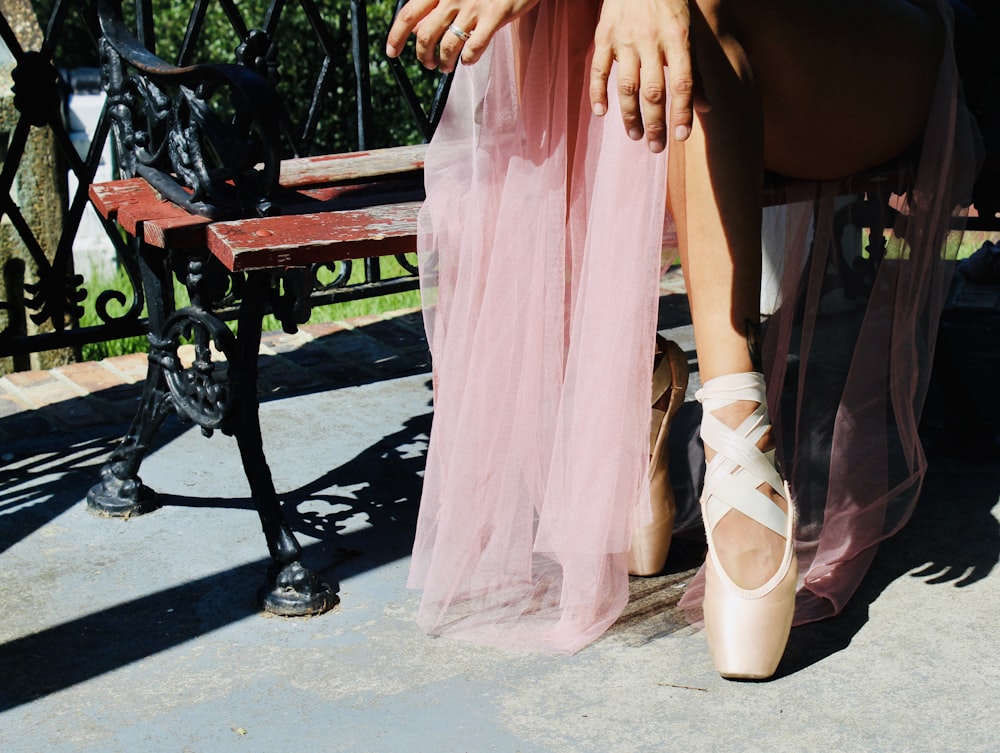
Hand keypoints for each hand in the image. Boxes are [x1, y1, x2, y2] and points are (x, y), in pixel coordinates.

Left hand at [386, 0, 540, 72]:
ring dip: (445, 63)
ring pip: (448, 46)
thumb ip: (433, 5)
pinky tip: (468, 59)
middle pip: (425, 36)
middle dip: (423, 56)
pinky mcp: (495, 15)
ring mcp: (474, 7)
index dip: (395, 37)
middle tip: (429, 64)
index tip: (392, 53)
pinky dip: (468, 59)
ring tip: (447, 67)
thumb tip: (413, 29)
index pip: (408, 14)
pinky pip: (475, 47)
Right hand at [590, 0, 699, 151]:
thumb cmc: (669, 4)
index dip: (682, 113)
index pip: (682, 83)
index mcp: (678, 38)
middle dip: (655, 123)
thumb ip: (695, 71)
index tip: (680, 137)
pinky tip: (601, 113)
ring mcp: (625, 39)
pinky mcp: (604, 35)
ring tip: (636, 136)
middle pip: (654, 90)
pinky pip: (598, 70)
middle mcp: (651, 40)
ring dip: (630, 115)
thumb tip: (705, 108)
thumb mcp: (688, 32)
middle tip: (656, 148)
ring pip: (627, 86)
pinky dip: (598, 94)